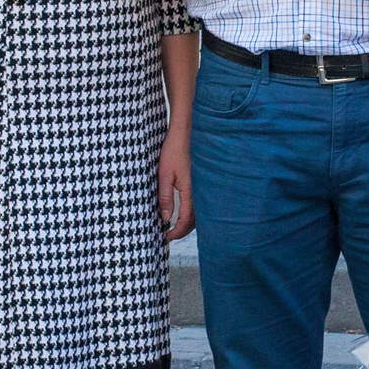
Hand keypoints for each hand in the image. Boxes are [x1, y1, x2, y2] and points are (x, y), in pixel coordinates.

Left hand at [156, 125, 194, 240]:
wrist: (187, 131)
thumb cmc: (174, 149)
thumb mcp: (164, 174)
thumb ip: (165, 197)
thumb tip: (165, 217)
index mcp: (191, 191)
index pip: (186, 220)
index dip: (176, 232)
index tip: (166, 237)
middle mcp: (201, 191)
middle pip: (196, 221)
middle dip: (183, 231)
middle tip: (169, 235)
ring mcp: (204, 187)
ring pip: (201, 214)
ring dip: (189, 223)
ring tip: (176, 227)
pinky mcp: (203, 182)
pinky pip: (202, 204)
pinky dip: (194, 213)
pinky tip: (185, 212)